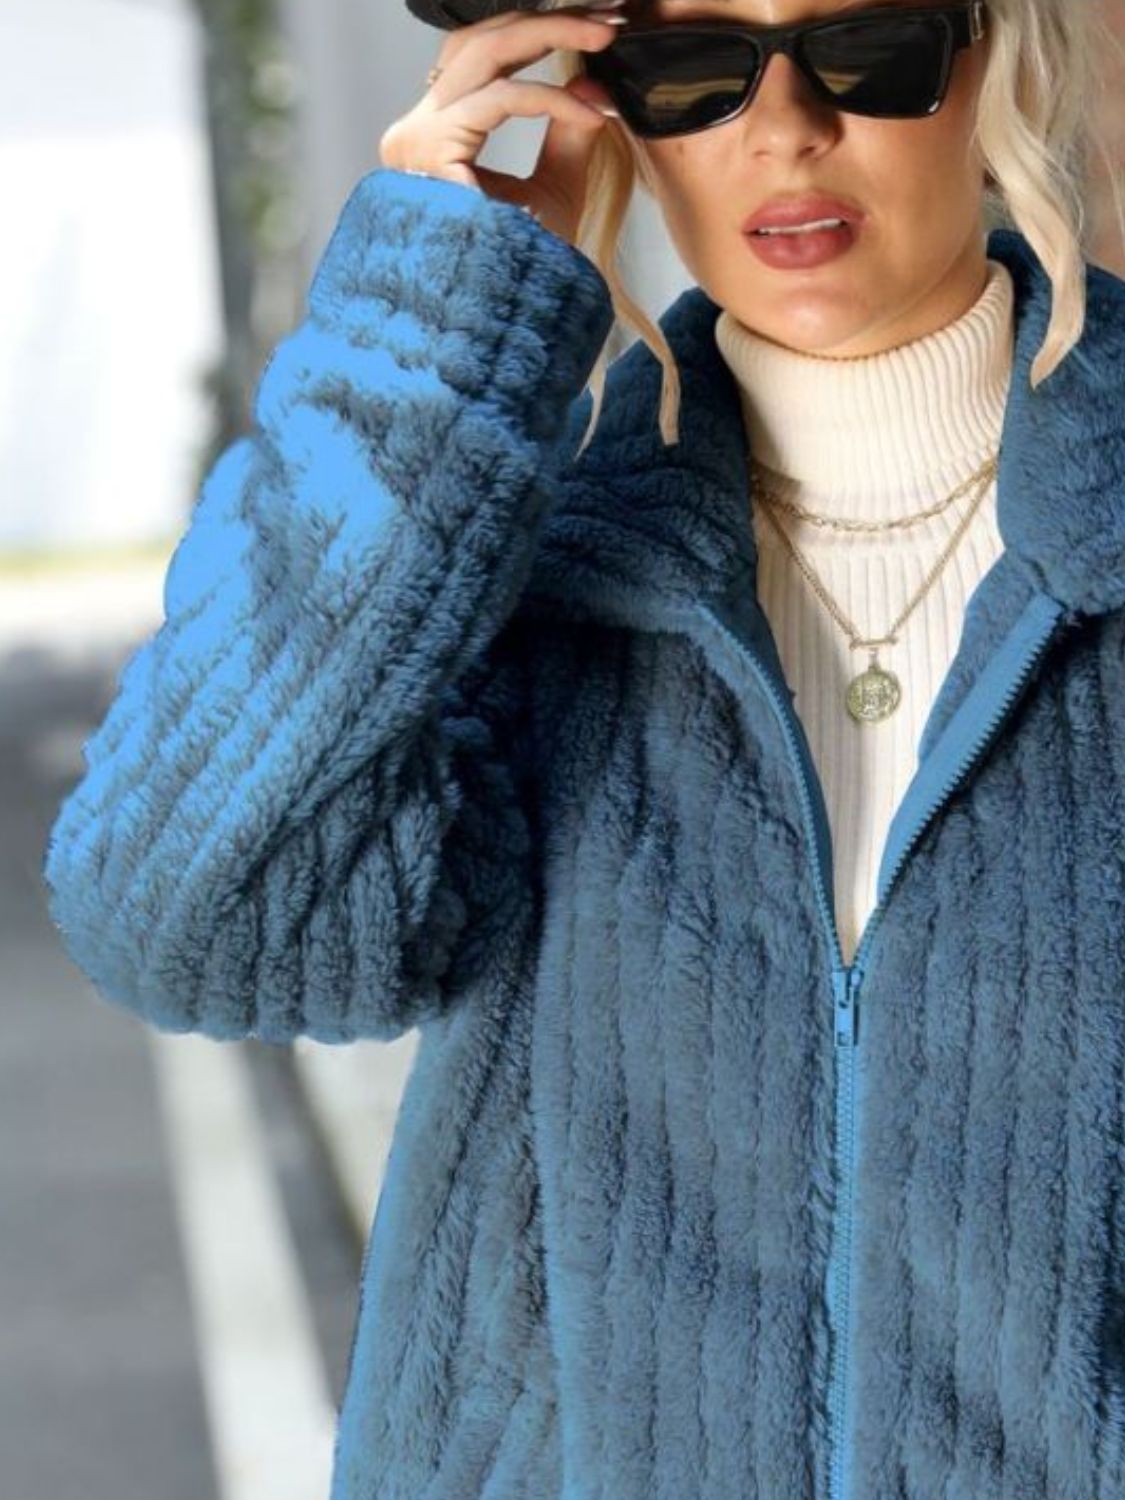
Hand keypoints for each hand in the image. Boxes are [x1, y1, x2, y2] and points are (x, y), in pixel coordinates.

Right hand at [379, 4, 624, 247]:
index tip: (599, 34)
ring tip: (607, 39)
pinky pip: (499, 101)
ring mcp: (416, 138)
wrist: (502, 320)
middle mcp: (417, 131)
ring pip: (485, 51)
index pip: (482, 60)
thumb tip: (591, 82)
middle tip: (611, 19)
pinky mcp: (430, 150)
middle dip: (550, 21)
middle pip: (478, 40)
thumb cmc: (522, 270)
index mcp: (438, 137)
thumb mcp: (552, 189)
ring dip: (553, 35)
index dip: (540, 35)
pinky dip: (551, 99)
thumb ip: (564, 134)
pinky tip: (590, 114)